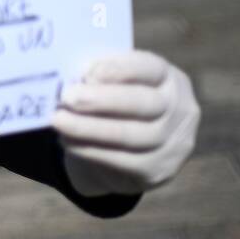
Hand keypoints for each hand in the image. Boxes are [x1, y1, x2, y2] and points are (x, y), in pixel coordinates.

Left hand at [52, 50, 199, 196]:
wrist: (130, 149)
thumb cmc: (115, 102)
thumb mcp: (115, 83)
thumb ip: (101, 75)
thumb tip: (74, 76)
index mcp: (170, 79)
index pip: (151, 68)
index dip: (120, 69)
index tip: (88, 71)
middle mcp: (181, 110)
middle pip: (143, 103)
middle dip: (102, 100)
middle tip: (67, 97)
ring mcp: (174, 144)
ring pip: (130, 136)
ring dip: (88, 128)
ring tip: (58, 120)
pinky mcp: (157, 170)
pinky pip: (121, 161)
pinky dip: (89, 150)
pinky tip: (68, 141)